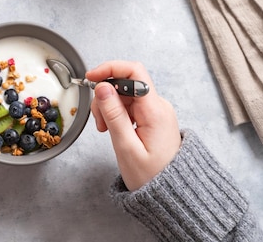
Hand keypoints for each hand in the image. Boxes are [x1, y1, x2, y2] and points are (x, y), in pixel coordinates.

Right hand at [86, 61, 180, 190]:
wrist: (171, 194)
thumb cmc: (151, 176)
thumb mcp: (126, 147)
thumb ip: (113, 115)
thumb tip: (102, 87)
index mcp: (155, 111)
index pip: (134, 72)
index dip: (110, 69)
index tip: (91, 78)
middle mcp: (158, 106)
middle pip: (126, 83)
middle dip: (105, 96)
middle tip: (99, 121)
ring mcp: (156, 111)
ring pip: (125, 94)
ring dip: (108, 107)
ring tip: (106, 130)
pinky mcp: (152, 117)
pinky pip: (129, 105)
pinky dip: (116, 113)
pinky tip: (113, 129)